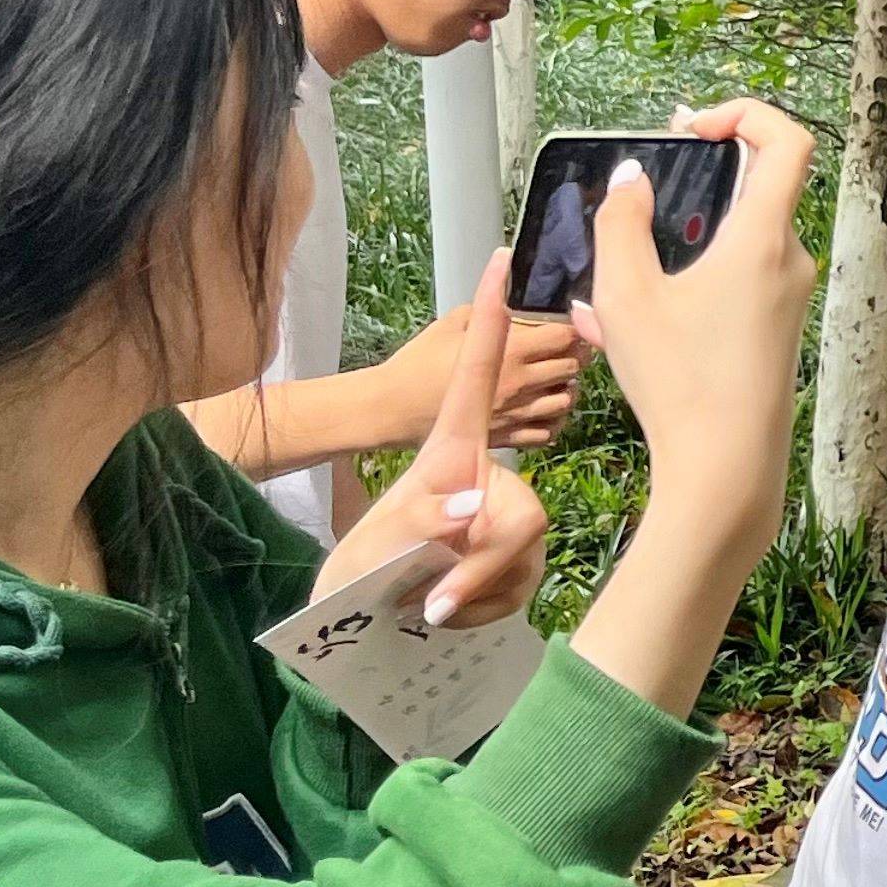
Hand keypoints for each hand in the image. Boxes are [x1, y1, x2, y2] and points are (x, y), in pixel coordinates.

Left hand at [317, 253, 550, 626]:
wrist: (367, 624)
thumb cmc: (364, 569)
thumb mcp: (375, 545)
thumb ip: (421, 520)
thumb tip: (473, 505)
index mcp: (449, 452)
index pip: (476, 378)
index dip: (490, 322)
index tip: (500, 262)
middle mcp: (487, 478)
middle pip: (522, 509)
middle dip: (486, 564)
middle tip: (434, 603)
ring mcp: (507, 519)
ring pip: (523, 552)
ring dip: (473, 593)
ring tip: (425, 607)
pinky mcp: (520, 562)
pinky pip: (520, 585)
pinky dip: (480, 610)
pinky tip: (448, 614)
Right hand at [368, 299, 588, 452]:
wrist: (392, 408)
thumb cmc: (418, 361)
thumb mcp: (452, 322)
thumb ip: (488, 305)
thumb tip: (506, 276)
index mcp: (510, 351)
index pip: (566, 336)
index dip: (572, 327)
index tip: (566, 324)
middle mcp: (520, 384)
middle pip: (572, 367)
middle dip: (573, 355)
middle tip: (563, 348)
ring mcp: (515, 414)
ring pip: (566, 401)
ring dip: (566, 386)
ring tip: (555, 377)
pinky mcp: (505, 437)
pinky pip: (548, 432)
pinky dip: (553, 419)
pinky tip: (543, 406)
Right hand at [573, 100, 816, 541]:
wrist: (727, 469)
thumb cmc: (681, 384)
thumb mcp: (626, 295)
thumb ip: (620, 224)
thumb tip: (629, 179)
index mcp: (764, 238)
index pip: (785, 139)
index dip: (743, 114)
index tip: (691, 128)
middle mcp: (789, 261)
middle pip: (756, 189)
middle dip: (696, 183)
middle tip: (644, 193)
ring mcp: (788, 299)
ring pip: (736, 242)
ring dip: (681, 243)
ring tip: (614, 278)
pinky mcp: (777, 332)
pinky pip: (735, 284)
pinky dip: (689, 283)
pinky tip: (628, 322)